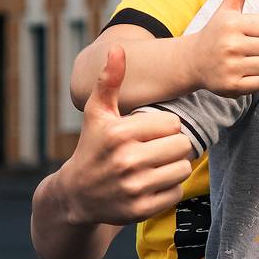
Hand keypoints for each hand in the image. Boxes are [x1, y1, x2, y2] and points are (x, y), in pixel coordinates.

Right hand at [57, 46, 194, 225]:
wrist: (76, 195)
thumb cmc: (91, 147)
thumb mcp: (97, 114)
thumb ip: (110, 81)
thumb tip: (118, 49)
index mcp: (119, 134)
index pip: (172, 124)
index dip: (164, 127)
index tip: (150, 132)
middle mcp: (127, 161)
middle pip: (182, 145)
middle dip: (172, 146)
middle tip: (156, 149)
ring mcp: (134, 187)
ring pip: (182, 169)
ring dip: (174, 166)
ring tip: (155, 165)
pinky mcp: (141, 209)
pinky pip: (176, 192)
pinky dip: (169, 188)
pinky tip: (151, 183)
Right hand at [192, 0, 258, 95]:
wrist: (194, 61)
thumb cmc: (215, 33)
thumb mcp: (225, 11)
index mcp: (232, 24)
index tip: (247, 33)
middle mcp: (231, 45)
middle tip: (245, 49)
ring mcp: (231, 67)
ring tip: (243, 61)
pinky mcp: (232, 86)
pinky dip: (255, 80)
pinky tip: (241, 73)